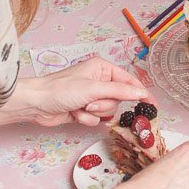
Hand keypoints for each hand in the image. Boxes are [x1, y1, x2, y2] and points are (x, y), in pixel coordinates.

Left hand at [4, 57, 152, 127]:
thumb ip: (120, 91)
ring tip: (79, 108)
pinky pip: (96, 119)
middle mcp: (99, 81)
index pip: (129, 80)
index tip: (152, 105)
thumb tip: (141, 92)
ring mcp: (91, 96)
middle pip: (118, 99)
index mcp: (102, 68)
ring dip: (94, 113)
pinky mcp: (84, 110)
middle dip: (104, 105)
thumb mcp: (93, 88)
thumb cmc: (60, 90)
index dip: (140, 92)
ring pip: (108, 111)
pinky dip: (86, 119)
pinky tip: (73, 114)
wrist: (36, 105)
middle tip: (89, 103)